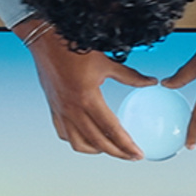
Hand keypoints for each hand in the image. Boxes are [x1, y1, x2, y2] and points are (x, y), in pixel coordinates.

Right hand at [20, 18, 152, 159]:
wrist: (45, 40)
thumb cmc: (74, 48)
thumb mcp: (107, 62)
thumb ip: (130, 76)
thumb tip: (150, 82)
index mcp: (87, 98)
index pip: (111, 129)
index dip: (126, 145)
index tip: (138, 154)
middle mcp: (72, 109)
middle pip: (97, 142)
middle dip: (117, 152)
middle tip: (131, 156)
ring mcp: (61, 110)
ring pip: (78, 143)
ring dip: (96, 150)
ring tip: (110, 148)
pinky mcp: (53, 108)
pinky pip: (64, 133)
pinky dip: (77, 140)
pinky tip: (87, 139)